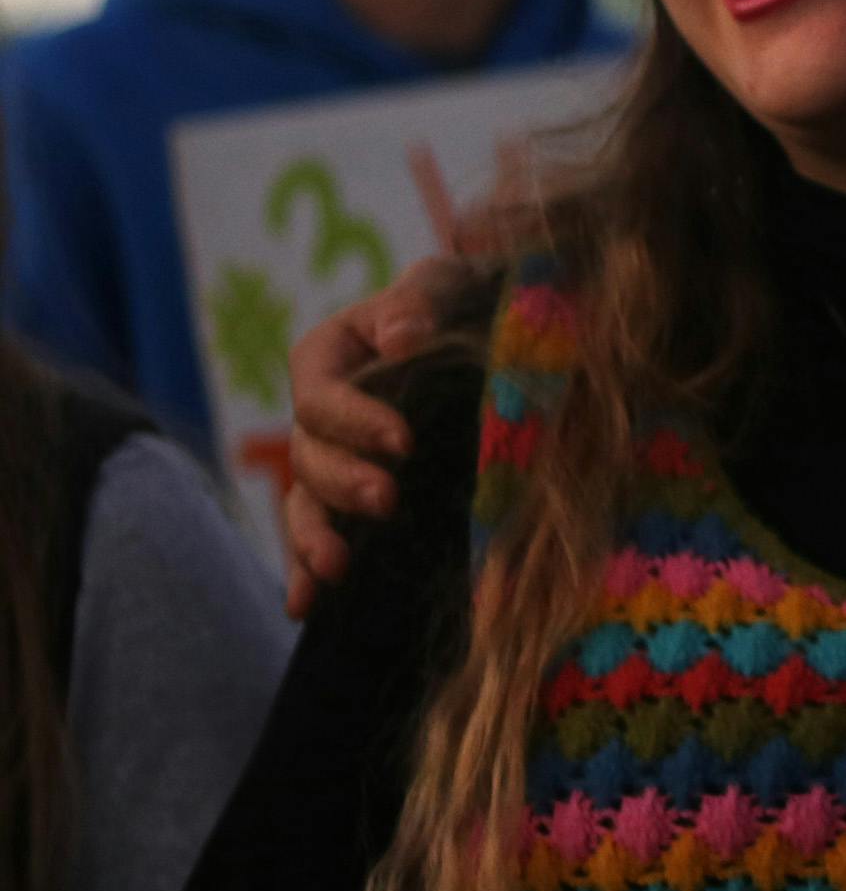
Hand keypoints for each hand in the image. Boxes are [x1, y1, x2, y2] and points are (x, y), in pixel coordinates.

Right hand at [279, 255, 475, 615]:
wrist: (497, 334)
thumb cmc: (468, 299)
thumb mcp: (452, 284)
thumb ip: (423, 297)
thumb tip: (398, 336)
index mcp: (331, 353)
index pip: (320, 392)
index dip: (353, 419)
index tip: (403, 441)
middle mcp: (322, 410)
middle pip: (309, 453)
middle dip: (343, 481)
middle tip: (388, 500)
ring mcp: (334, 457)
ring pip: (304, 501)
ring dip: (314, 536)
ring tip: (339, 569)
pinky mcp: (353, 496)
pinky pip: (316, 533)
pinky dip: (305, 569)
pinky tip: (304, 606)